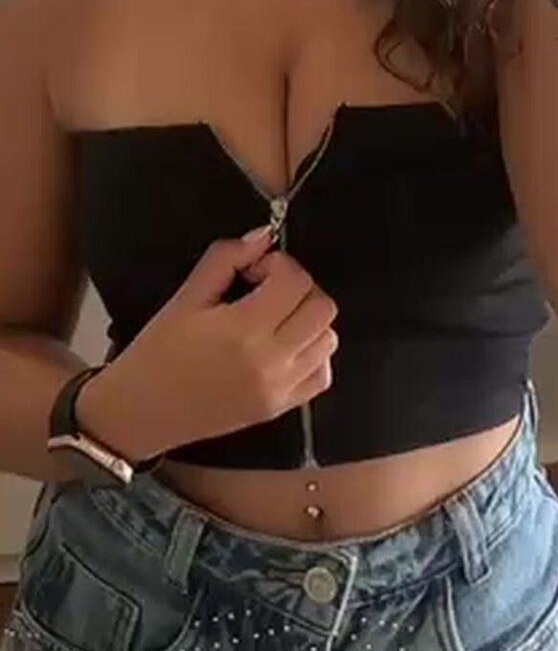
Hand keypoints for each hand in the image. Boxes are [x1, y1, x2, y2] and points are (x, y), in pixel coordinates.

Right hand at [85, 233, 339, 460]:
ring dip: (308, 320)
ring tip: (274, 320)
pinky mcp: (279, 407)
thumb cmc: (154, 355)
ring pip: (328, 339)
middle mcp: (270, 360)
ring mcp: (279, 387)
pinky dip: (313, 355)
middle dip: (299, 289)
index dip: (278, 265)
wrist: (135, 413)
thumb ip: (225, 260)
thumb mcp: (183, 300)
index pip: (295, 280)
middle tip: (267, 291)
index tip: (254, 271)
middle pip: (322, 307)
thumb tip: (262, 237)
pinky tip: (285, 348)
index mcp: (243, 330)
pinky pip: (322, 374)